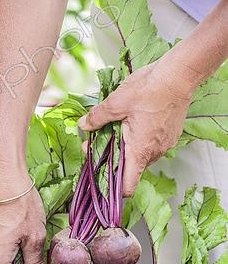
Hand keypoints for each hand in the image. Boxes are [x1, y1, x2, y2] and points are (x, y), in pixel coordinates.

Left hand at [79, 58, 194, 195]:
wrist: (179, 75)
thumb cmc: (150, 89)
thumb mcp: (116, 102)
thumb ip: (97, 118)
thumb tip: (83, 125)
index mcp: (139, 151)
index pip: (128, 186)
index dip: (113, 188)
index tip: (101, 177)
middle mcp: (154, 153)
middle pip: (131, 169)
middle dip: (113, 159)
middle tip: (99, 141)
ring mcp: (164, 145)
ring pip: (141, 156)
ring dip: (127, 148)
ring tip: (117, 128)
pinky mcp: (170, 136)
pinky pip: (151, 145)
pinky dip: (140, 140)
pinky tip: (134, 122)